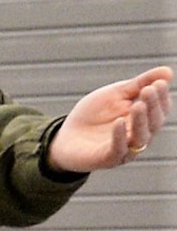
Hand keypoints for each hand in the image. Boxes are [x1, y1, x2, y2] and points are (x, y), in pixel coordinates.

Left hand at [46, 66, 171, 171]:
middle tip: (149, 90)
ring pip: (140, 137)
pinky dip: (120, 136)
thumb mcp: (115, 94)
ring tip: (138, 105)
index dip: (161, 97)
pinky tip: (119, 121)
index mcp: (144, 119)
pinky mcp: (108, 159)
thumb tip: (168, 71)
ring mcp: (125, 149)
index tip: (159, 82)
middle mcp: (140, 136)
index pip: (160, 109)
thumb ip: (139, 84)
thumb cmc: (93, 114)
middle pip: (154, 123)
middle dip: (153, 106)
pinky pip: (118, 149)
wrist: (65, 137)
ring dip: (141, 121)